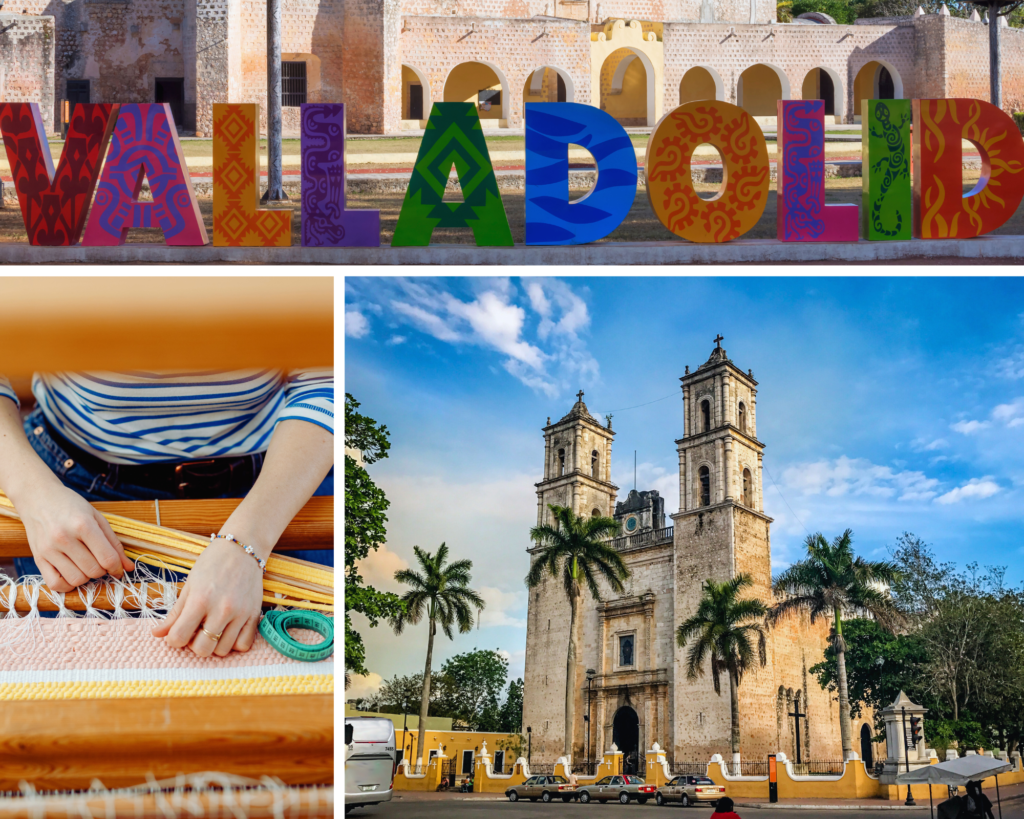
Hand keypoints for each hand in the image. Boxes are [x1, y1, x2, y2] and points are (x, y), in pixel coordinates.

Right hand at [17, 481, 134, 591]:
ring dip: (87, 577)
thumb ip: (114, 544)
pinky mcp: (38, 558)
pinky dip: (68, 585)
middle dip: (103, 570)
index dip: (118, 567)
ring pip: (76, 579)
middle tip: (100, 561)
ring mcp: (49, 549)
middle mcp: (64, 538)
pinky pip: (55, 584)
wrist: (38, 498)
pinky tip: (72, 573)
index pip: (107, 558)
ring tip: (86, 565)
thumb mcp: (97, 518)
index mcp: (83, 525)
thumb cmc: (71, 506)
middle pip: (93, 570)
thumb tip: (129, 567)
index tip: (118, 567)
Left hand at [152, 535, 263, 656]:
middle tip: (197, 630)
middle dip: (194, 644)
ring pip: (223, 650)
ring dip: (214, 644)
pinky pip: (244, 645)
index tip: (178, 631)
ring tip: (213, 629)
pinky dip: (234, 643)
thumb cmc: (212, 564)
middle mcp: (222, 609)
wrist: (242, 549)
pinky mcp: (254, 614)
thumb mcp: (189, 585)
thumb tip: (157, 634)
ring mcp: (240, 613)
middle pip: (202, 649)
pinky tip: (229, 631)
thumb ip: (175, 613)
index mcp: (200, 600)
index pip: (179, 637)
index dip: (174, 639)